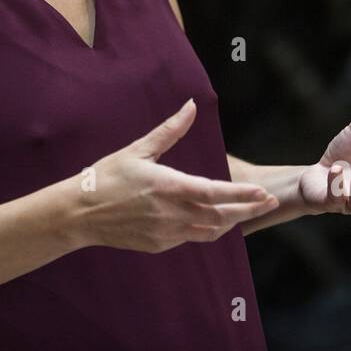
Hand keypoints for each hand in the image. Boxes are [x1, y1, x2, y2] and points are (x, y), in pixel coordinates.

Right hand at [71, 99, 280, 250]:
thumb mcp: (138, 149)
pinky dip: (208, 229)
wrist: (80, 212)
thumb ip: (169, 130)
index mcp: (167, 186)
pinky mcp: (159, 244)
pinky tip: (215, 220)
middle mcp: (171, 213)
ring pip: (210, 231)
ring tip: (248, 211)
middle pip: (220, 215)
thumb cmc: (108, 176)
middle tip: (269, 202)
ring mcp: (166, 232)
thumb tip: (191, 106)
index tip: (262, 193)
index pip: (214, 192)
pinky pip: (192, 237)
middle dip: (248, 209)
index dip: (241, 194)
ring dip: (231, 221)